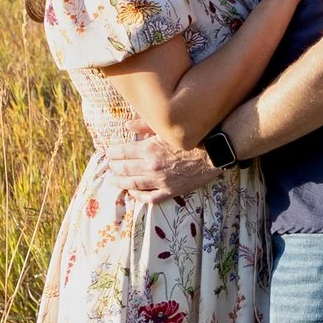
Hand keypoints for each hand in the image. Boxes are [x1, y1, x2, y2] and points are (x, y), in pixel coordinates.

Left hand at [99, 130, 218, 198]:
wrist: (214, 151)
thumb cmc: (192, 136)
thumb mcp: (167, 127)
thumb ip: (145, 126)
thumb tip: (128, 125)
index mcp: (149, 148)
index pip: (121, 152)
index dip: (112, 153)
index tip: (108, 153)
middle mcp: (151, 166)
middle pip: (123, 169)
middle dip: (113, 167)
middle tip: (109, 166)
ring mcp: (160, 181)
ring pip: (133, 184)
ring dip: (121, 182)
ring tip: (114, 180)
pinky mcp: (171, 191)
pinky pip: (150, 198)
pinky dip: (139, 196)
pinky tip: (133, 193)